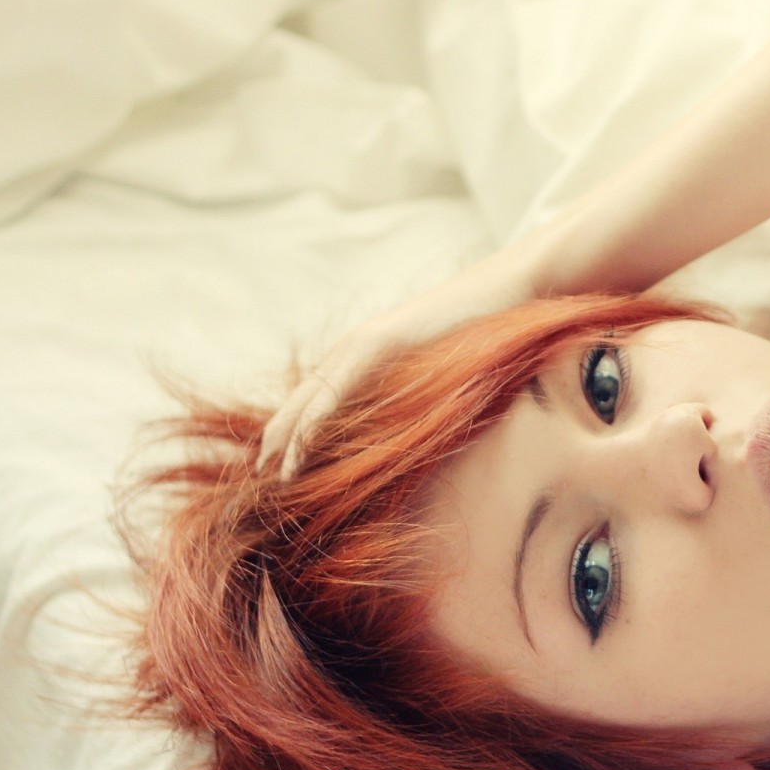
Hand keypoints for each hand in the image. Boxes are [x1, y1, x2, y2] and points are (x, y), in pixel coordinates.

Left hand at [258, 249, 539, 476]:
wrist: (508, 294)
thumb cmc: (484, 334)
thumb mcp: (443, 372)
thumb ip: (419, 392)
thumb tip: (417, 428)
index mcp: (365, 356)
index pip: (317, 399)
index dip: (293, 432)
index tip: (279, 466)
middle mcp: (353, 348)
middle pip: (302, 400)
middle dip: (278, 439)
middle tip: (261, 475)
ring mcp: (361, 343)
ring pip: (311, 398)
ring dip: (288, 437)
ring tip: (274, 472)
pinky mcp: (377, 343)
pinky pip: (336, 389)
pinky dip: (314, 420)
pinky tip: (300, 444)